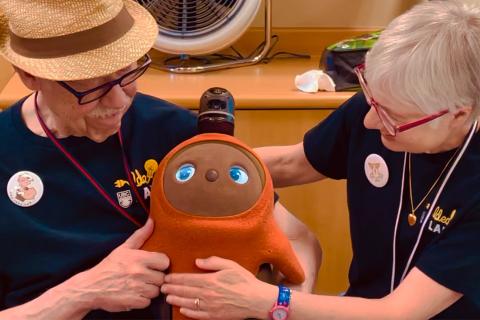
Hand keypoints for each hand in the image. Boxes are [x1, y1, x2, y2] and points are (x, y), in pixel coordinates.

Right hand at [66, 218, 169, 312]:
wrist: (91, 287)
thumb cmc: (109, 266)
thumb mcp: (124, 248)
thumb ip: (140, 235)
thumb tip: (152, 221)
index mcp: (138, 258)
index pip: (164, 261)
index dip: (161, 264)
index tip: (155, 265)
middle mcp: (139, 273)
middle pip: (162, 277)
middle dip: (155, 277)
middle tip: (146, 276)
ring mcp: (137, 289)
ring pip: (156, 291)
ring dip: (150, 289)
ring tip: (140, 285)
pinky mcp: (133, 302)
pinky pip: (147, 302)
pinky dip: (142, 300)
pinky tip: (135, 294)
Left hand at [162, 256, 276, 319]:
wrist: (256, 299)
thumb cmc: (244, 280)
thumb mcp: (230, 265)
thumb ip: (213, 262)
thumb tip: (197, 261)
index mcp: (210, 280)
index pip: (188, 279)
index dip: (176, 279)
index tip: (167, 278)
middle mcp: (208, 294)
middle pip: (185, 291)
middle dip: (172, 289)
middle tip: (162, 287)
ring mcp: (211, 306)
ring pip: (189, 303)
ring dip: (176, 300)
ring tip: (167, 298)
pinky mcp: (215, 316)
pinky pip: (198, 314)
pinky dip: (188, 312)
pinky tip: (182, 309)